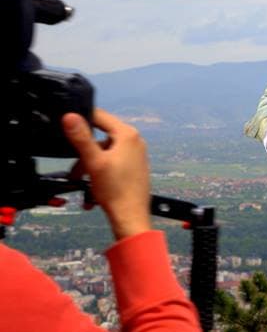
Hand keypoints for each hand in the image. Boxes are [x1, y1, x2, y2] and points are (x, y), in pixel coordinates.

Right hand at [62, 109, 151, 240]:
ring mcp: (135, 154)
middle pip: (99, 139)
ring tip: (81, 182)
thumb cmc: (117, 191)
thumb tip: (70, 116)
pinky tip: (92, 190)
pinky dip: (98, 174)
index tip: (67, 126)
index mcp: (127, 135)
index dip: (82, 119)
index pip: (100, 116)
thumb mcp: (93, 162)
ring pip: (103, 154)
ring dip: (89, 167)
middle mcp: (134, 141)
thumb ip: (81, 138)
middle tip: (75, 169)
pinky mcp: (133, 167)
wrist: (130, 216)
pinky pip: (110, 164)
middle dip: (84, 154)